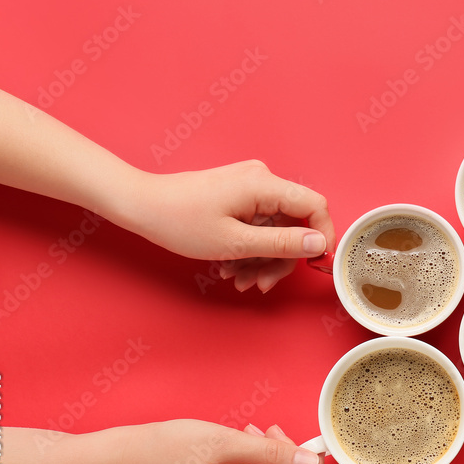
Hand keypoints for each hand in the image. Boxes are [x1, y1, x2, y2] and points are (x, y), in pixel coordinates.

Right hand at [122, 420, 322, 463]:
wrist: (134, 460)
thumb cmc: (171, 448)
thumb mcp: (226, 441)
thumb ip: (272, 453)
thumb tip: (309, 462)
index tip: (312, 446)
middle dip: (288, 461)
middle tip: (272, 431)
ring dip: (272, 462)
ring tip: (253, 434)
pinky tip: (246, 448)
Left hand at [128, 160, 334, 292]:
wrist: (142, 205)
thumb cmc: (180, 221)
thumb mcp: (235, 242)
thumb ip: (282, 244)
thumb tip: (319, 244)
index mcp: (264, 184)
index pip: (314, 205)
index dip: (322, 235)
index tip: (314, 263)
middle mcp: (262, 180)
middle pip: (294, 223)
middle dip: (279, 258)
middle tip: (261, 283)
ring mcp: (250, 187)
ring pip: (275, 229)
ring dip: (261, 258)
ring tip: (239, 279)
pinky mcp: (240, 196)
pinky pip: (259, 225)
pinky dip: (249, 248)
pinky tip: (232, 267)